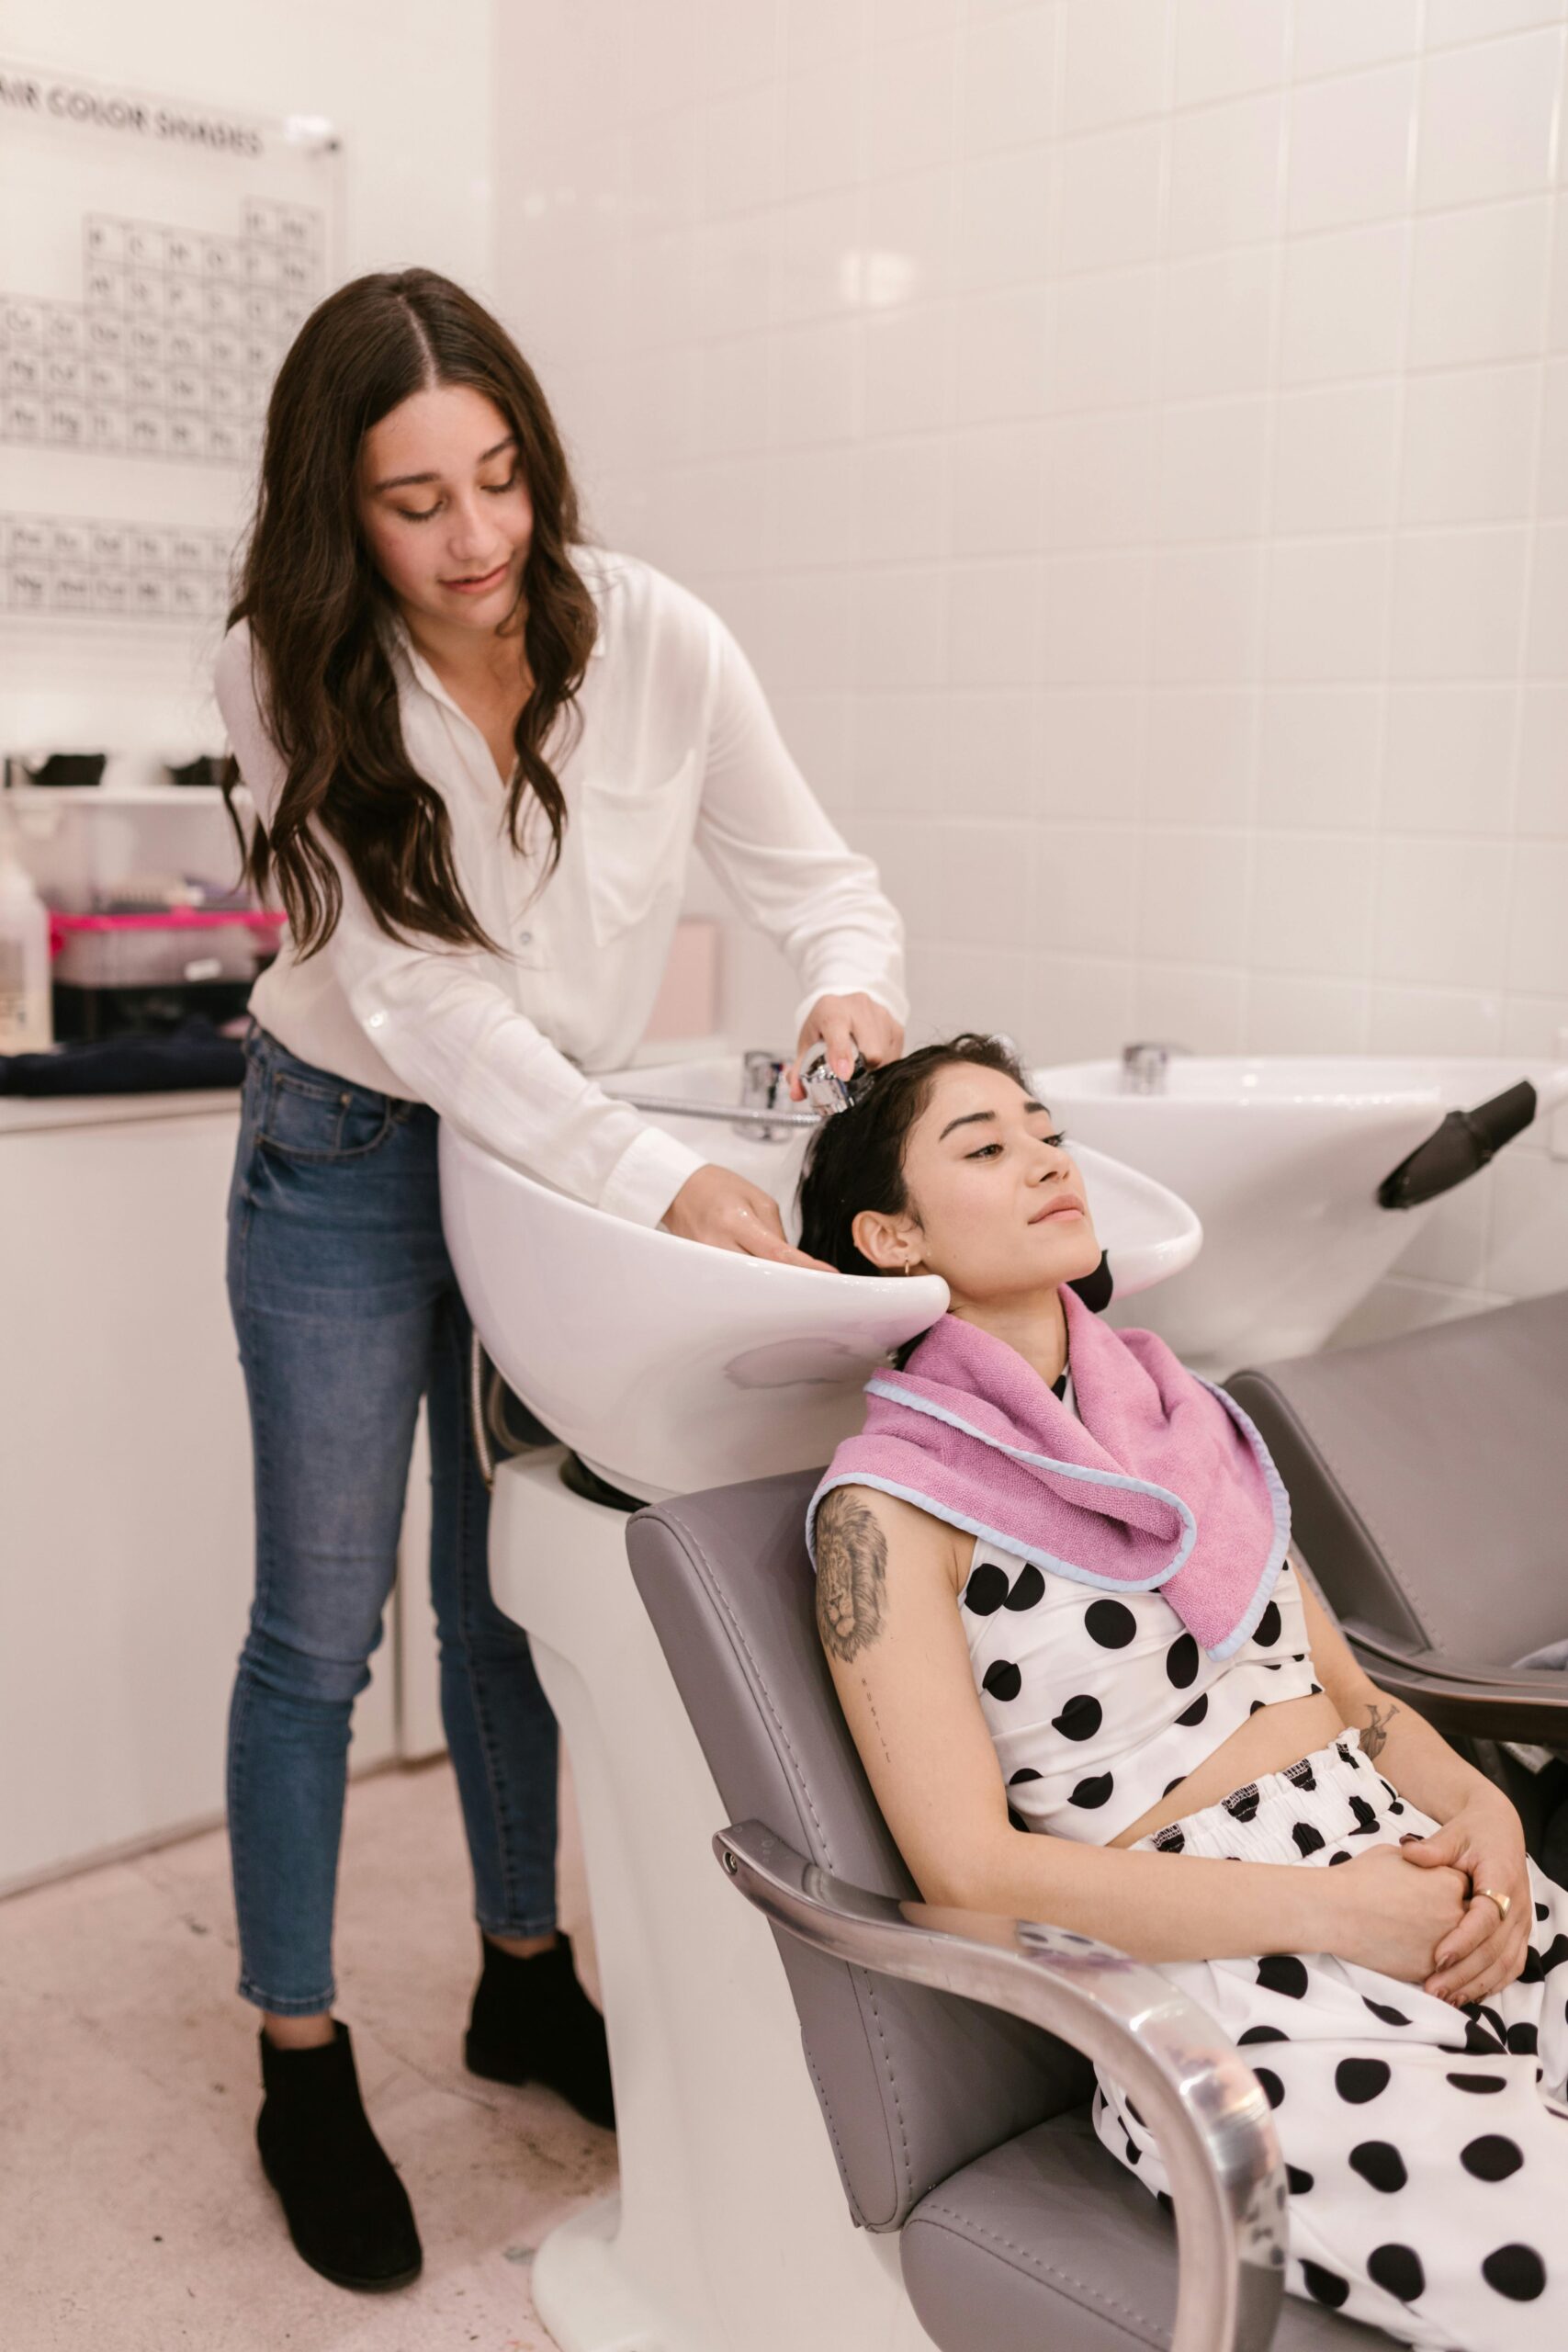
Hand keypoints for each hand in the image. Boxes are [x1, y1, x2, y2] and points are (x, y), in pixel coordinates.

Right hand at [662, 1162, 833, 1268]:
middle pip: (761, 1275)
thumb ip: (777, 1231)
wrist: (678, 1189)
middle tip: (812, 1287)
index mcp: (737, 1222)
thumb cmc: (719, 1188)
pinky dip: (750, 1282)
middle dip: (787, 1281)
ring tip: (788, 1285)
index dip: (803, 1268)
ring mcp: (707, 1261)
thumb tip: (789, 1262)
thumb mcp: (757, 1199)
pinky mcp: (701, 1269)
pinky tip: (762, 1281)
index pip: (776, 1253)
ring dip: (769, 1284)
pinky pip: (731, 1281)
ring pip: (746, 1283)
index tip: (827, 1277)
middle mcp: (719, 1245)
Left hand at [785, 993, 903, 1102]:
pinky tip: (872, 1059)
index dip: (841, 1053)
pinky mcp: (895, 1024)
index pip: (837, 1028)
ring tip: (861, 1063)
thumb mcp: (807, 1046)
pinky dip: (885, 1063)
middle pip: (870, 1048)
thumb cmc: (824, 1029)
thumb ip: (798, 1072)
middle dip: (863, 1068)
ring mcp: (880, 1013)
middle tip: (852, 1072)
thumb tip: (798, 1094)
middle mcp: (858, 1006)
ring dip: (874, 1067)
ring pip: (884, 1053)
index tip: (844, 1074)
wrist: (843, 1008)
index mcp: (830, 1009)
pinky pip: (895, 1053)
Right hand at [1325, 1842, 1469, 1984]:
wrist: (1337, 1911)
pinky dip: (1439, 1966)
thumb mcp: (1395, 1855)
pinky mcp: (1432, 1969)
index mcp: (1450, 1881)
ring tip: (1430, 1941)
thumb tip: (1423, 1864)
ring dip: (1453, 1946)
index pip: (1467, 1887)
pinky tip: (1422, 1957)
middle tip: (1438, 1917)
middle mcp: (1456, 1913)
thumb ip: (1422, 1863)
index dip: (1453, 1889)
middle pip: (1471, 1918)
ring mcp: (1447, 1944)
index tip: (1440, 1892)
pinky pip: (1445, 1969)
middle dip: (1458, 1918)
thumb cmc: (1360, 1878)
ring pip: (1461, 1948)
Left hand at [1403, 1795, 1532, 2005]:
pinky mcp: (1519, 1932)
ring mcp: (1521, 1921)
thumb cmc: (1472, 1832)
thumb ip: (1433, 1848)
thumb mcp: (1453, 1834)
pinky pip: (1511, 1965)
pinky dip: (1493, 1983)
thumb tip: (1409, 1852)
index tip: (1438, 1957)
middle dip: (1465, 1973)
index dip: (1464, 1939)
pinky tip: (1469, 1995)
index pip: (1486, 1917)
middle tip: (1434, 1990)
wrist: (1499, 1829)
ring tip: (1447, 2000)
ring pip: (1505, 1963)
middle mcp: (1517, 1905)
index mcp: (1502, 1878)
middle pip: (1495, 1948)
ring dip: (1477, 1985)